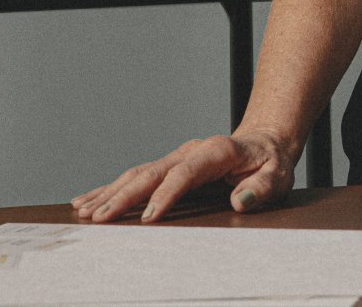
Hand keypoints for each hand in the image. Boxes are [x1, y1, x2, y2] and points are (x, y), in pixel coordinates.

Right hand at [70, 128, 300, 221]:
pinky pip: (137, 176)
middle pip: (151, 173)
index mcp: (215, 151)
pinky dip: (112, 188)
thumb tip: (242, 199)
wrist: (264, 142)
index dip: (166, 194)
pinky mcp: (169, 165)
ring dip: (110, 192)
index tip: (149, 217)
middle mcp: (190, 151)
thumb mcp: (276, 175)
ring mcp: (177, 157)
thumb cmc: (270, 163)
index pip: (185, 173)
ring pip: (137, 174)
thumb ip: (261, 187)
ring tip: (85, 211)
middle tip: (100, 218)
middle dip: (124, 196)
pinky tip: (90, 199)